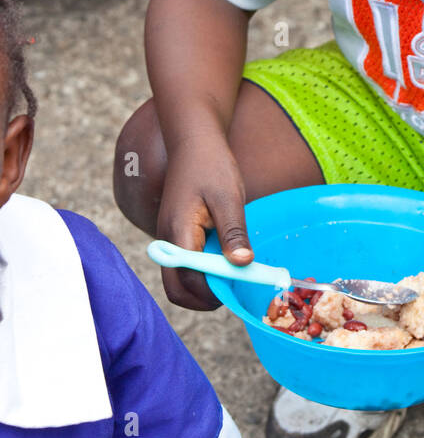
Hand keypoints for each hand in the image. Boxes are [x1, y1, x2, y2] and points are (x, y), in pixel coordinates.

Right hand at [156, 131, 252, 310]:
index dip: (214, 290)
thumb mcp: (228, 197)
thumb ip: (234, 232)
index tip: (240, 285)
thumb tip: (242, 265)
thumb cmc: (211, 164)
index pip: (189, 279)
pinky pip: (186, 264)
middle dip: (204, 298)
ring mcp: (171, 238)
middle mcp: (168, 240)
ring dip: (204, 286)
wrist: (193, 139)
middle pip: (177, 288)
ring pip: (180, 279)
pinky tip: (226, 257)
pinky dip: (203, 271)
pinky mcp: (178, 234)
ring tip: (233, 273)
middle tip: (235, 289)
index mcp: (178, 232)